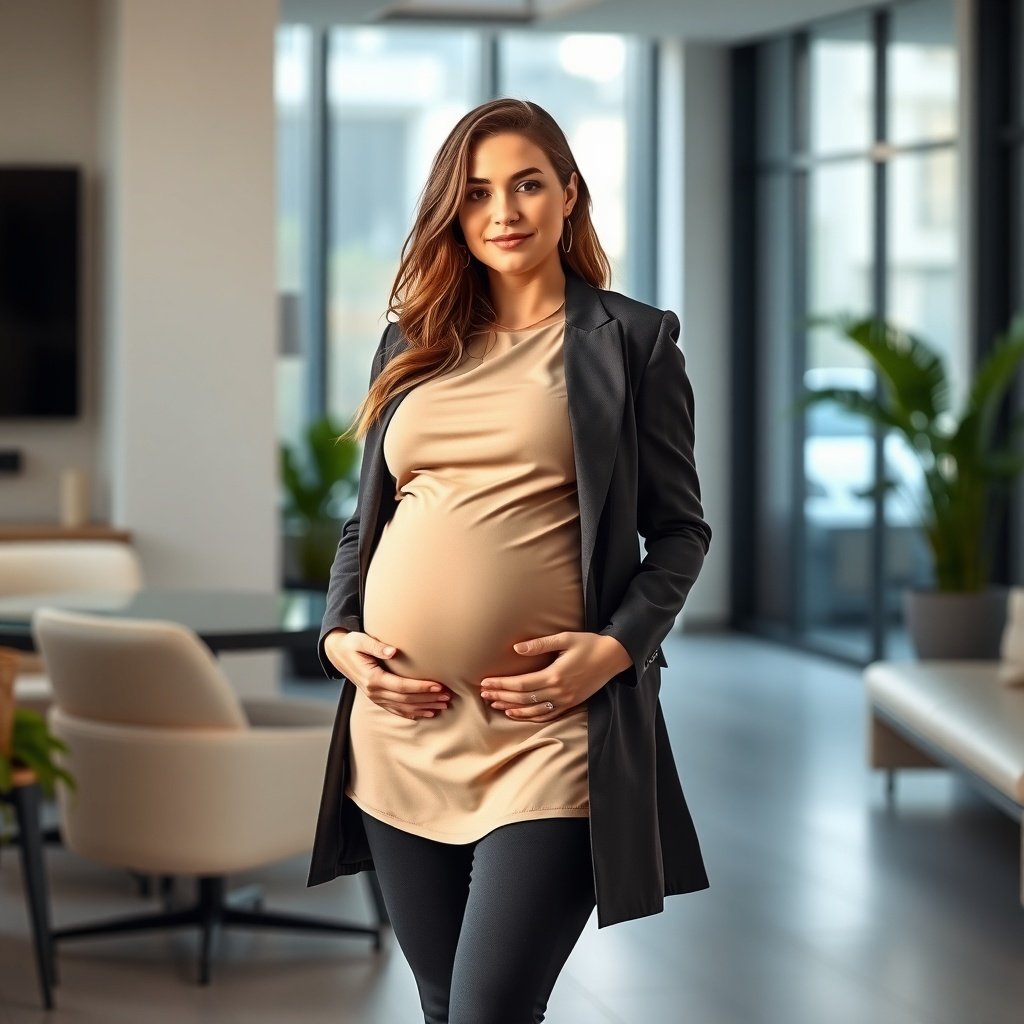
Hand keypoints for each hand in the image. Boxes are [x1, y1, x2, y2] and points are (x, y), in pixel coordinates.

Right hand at [322, 628, 452, 719]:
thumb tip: (393, 652)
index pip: (402, 686)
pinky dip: (413, 713)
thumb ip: (377, 646)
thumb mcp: (361, 641)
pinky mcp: (378, 699)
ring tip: (443, 705)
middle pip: (406, 699)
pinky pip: (397, 710)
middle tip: (448, 696)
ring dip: (424, 707)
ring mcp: (376, 698)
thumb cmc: (352, 644)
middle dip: (428, 698)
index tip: (438, 686)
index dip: (421, 687)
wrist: (338, 654)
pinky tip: (427, 713)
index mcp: (372, 678)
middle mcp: (374, 692)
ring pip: (404, 707)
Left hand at [478, 631, 631, 722]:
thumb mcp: (565, 638)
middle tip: (483, 694)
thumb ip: (540, 644)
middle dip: (501, 696)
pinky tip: (516, 713)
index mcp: (555, 675)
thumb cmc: (588, 644)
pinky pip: (546, 715)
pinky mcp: (571, 704)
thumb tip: (516, 648)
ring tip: (494, 704)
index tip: (485, 682)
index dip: (501, 685)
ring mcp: (565, 701)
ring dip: (511, 708)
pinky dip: (529, 716)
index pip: (520, 684)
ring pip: (532, 710)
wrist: (613, 657)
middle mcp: (559, 692)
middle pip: (522, 698)